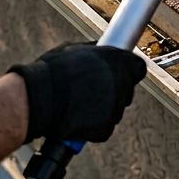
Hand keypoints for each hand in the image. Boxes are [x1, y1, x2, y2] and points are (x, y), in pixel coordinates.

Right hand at [9, 43, 146, 142]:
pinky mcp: (106, 128)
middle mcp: (122, 84)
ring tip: (79, 105)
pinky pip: (103, 128)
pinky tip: (77, 119)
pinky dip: (93, 127)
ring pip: (114, 110)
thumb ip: (95, 52)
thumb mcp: (75, 49)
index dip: (128, 71)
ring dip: (102, 110)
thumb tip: (100, 50)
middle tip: (90, 91)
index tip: (120, 74)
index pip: (137, 68)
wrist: (40, 97)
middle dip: (112, 91)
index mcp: (119, 61)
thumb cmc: (53, 71)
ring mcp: (115, 107)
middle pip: (125, 90)